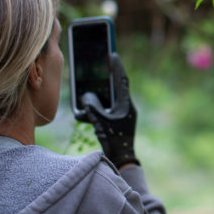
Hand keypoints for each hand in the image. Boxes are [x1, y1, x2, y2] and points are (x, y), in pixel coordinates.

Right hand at [81, 53, 139, 168]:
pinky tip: (91, 105)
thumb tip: (86, 96)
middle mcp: (127, 107)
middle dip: (110, 75)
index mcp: (126, 104)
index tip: (112, 54)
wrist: (122, 158)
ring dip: (104, 90)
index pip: (122, 81)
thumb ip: (92, 106)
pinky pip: (109, 107)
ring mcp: (124, 114)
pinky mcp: (119, 120)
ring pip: (113, 97)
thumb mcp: (100, 121)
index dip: (117, 67)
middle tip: (104, 63)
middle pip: (117, 86)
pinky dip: (101, 104)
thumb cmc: (113, 140)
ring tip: (95, 82)